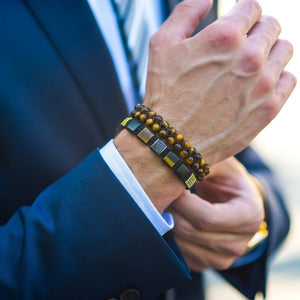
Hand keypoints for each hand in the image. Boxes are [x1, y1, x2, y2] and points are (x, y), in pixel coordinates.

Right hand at [115, 0, 295, 211]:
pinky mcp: (268, 109)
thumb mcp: (162, 44)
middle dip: (257, 30)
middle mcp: (250, 57)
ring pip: (285, 50)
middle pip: (272, 26)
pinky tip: (259, 84)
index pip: (252, 7)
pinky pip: (289, 80)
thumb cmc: (165, 94)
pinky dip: (278, 76)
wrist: (173, 141)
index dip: (243, 13)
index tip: (237, 23)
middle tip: (242, 45)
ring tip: (251, 64)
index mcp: (225, 36)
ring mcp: (263, 84)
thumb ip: (187, 11)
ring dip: (270, 51)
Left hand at [168, 157, 263, 271]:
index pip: (208, 217)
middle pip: (193, 232)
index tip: (170, 186)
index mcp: (250, 215)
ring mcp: (224, 257)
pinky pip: (181, 257)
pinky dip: (170, 239)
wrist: (229, 197)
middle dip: (172, 211)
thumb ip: (204, 163)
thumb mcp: (220, 163)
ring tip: (163, 204)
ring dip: (168, 225)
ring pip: (184, 246)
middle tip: (160, 194)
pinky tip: (168, 220)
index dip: (183, 203)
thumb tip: (178, 166)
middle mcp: (241, 243)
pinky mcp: (207, 263)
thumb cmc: (225, 177)